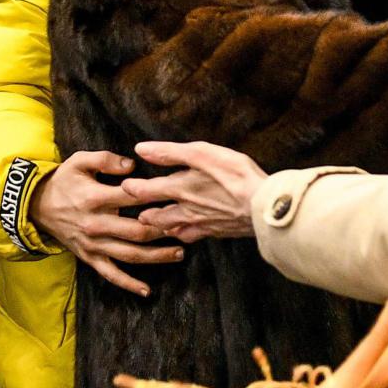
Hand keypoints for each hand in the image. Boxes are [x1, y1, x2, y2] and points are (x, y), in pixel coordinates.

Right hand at [29, 150, 185, 297]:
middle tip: (186, 227)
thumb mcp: (78, 161)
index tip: (177, 195)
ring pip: (129, 254)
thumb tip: (132, 166)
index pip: (132, 197)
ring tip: (179, 253)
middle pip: (137, 230)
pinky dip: (128, 284)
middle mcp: (96, 224)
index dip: (156, 196)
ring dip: (156, 256)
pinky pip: (110, 274)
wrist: (35, 206)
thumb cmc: (63, 181)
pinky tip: (147, 290)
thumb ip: (105, 160)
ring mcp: (93, 244)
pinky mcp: (89, 257)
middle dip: (164, 230)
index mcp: (95, 198)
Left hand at [122, 142, 268, 241]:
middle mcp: (186, 209)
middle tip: (135, 213)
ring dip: (160, 226)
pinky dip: (182, 236)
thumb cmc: (236, 176)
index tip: (124, 186)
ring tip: (152, 224)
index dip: (133, 188)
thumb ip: (170, 153)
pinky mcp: (216, 231)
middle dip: (144, 214)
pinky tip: (183, 235)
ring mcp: (200, 223)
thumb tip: (141, 150)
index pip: (146, 191)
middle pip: (157, 215)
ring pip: (172, 228)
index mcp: (179, 188)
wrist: (264, 206)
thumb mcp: (203, 154)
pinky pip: (192, 237)